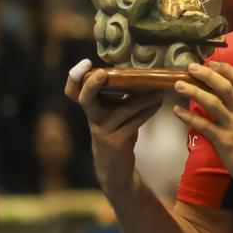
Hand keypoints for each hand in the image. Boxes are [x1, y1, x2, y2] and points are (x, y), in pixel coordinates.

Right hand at [63, 59, 162, 195]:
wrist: (115, 168)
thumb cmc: (118, 133)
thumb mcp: (114, 114)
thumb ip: (119, 97)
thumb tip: (139, 72)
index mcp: (92, 108)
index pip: (73, 92)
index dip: (75, 78)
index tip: (86, 64)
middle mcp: (93, 118)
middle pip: (86, 99)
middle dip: (92, 85)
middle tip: (104, 73)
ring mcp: (102, 131)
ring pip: (122, 109)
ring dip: (143, 99)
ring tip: (159, 91)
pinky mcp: (116, 142)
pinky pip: (134, 123)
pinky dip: (148, 112)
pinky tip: (158, 104)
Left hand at [171, 61, 232, 187]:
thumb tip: (217, 102)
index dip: (226, 69)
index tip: (211, 63)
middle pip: (225, 87)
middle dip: (207, 75)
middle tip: (191, 67)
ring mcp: (231, 127)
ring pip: (213, 103)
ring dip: (194, 91)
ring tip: (178, 84)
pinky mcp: (224, 141)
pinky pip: (204, 126)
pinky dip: (188, 117)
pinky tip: (177, 111)